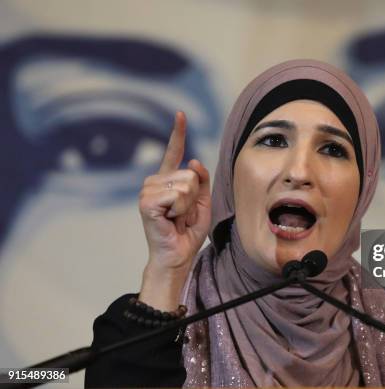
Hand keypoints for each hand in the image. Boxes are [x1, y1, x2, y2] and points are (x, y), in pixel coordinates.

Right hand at [138, 111, 210, 286]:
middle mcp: (155, 181)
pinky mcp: (146, 202)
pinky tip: (170, 220)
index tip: (180, 114)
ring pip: (186, 184)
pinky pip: (177, 196)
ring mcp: (147, 191)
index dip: (178, 133)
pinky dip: (181, 210)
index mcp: (167, 180)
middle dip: (195, 197)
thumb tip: (194, 161)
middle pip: (190, 174)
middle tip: (183, 215)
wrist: (178, 255)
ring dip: (188, 206)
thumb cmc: (188, 231)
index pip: (174, 152)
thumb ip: (202, 181)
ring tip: (177, 218)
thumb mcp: (203, 203)